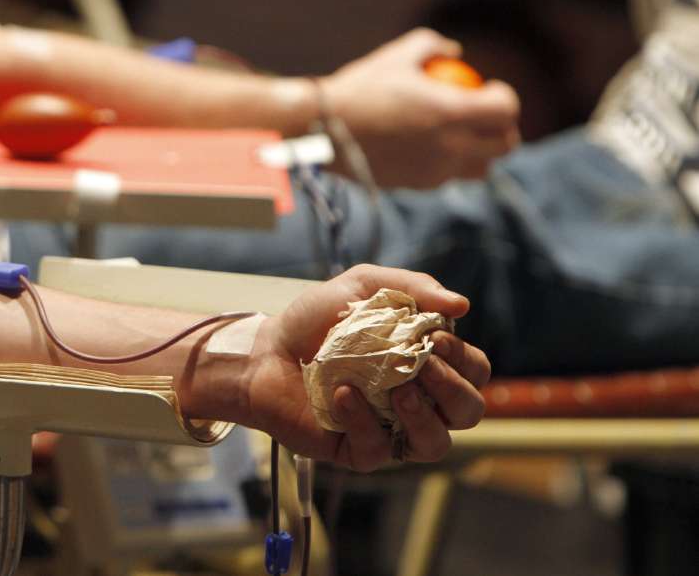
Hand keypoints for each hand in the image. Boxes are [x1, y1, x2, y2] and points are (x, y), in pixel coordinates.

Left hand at [243, 264, 489, 470]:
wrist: (265, 350)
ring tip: (398, 391)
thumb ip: (411, 287)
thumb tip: (462, 304)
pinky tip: (343, 394)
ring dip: (424, 417)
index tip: (435, 337)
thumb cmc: (314, 321)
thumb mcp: (361, 287)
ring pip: (435, 444)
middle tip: (423, 365)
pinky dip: (362, 420)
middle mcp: (417, 401)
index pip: (474, 371)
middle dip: (454, 389)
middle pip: (467, 412)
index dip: (465, 359)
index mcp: (427, 363)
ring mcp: (389, 429)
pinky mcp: (357, 450)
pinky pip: (377, 450)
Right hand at [320, 28, 520, 187]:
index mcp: (451, 112)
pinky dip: (448, 163)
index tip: (490, 89)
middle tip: (485, 116)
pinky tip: (429, 147)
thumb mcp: (397, 55)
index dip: (505, 98)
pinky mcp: (418, 185)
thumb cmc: (360, 88)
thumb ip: (432, 46)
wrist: (324, 132)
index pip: (506, 111)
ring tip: (461, 136)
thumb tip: (455, 52)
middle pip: (505, 146)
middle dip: (504, 129)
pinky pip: (448, 177)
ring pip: (481, 168)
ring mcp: (435, 171)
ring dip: (480, 152)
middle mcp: (451, 147)